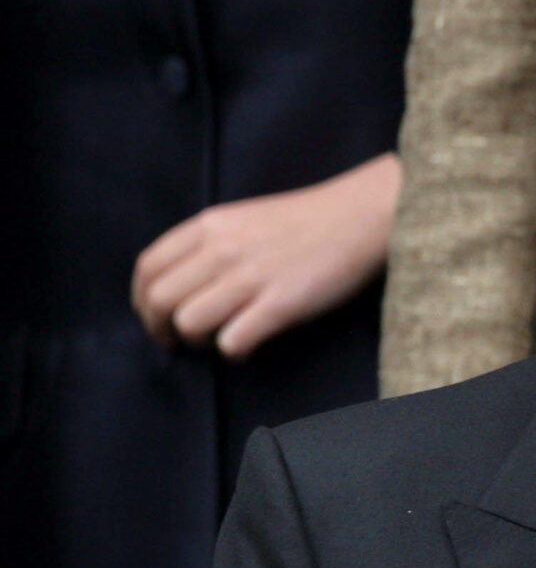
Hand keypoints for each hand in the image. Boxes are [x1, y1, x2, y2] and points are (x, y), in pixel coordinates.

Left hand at [132, 151, 399, 357]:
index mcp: (209, 226)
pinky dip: (233, 352)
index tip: (155, 319)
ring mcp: (250, 277)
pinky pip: (232, 340)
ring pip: (189, 322)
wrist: (362, 215)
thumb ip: (213, 243)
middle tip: (177, 343)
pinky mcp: (281, 304)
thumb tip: (188, 280)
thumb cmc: (310, 220)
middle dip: (161, 330)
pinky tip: (249, 347)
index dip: (142, 301)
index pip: (147, 268)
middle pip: (160, 300)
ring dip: (197, 341)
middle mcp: (221, 250)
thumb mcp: (246, 218)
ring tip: (217, 341)